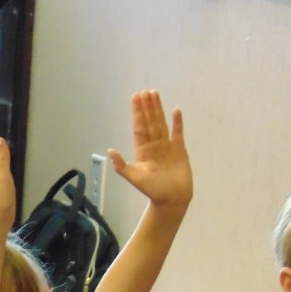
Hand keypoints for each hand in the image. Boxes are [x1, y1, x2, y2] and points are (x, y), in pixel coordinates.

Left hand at [109, 90, 192, 209]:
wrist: (173, 200)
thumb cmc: (153, 191)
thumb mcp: (135, 178)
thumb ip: (122, 165)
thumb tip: (110, 151)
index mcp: (142, 151)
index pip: (139, 127)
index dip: (137, 113)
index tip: (135, 98)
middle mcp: (153, 146)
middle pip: (150, 122)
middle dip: (147, 107)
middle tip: (145, 91)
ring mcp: (167, 146)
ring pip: (161, 123)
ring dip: (158, 110)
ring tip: (155, 95)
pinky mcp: (180, 149)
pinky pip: (178, 132)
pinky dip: (177, 122)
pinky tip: (176, 110)